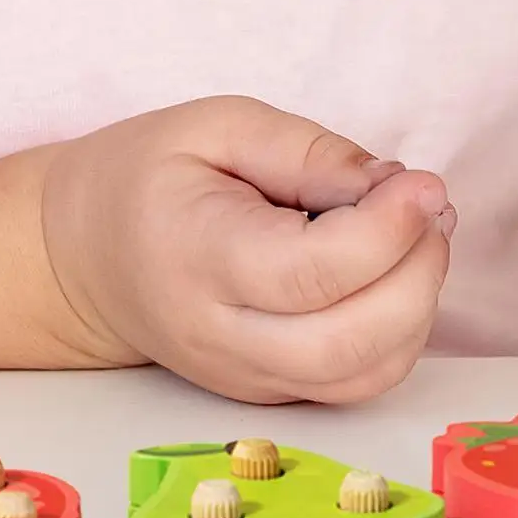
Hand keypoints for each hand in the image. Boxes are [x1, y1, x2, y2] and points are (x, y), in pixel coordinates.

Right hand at [41, 97, 453, 403]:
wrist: (89, 259)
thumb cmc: (151, 180)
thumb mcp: (218, 126)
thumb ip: (310, 150)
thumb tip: (396, 184)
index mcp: (197, 257)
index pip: (311, 273)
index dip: (388, 231)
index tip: (423, 184)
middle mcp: (222, 335)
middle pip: (347, 344)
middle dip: (418, 276)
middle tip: (429, 210)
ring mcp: (248, 376)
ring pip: (364, 375)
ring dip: (419, 308)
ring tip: (418, 237)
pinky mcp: (274, 391)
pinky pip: (359, 383)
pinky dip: (401, 335)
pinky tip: (395, 275)